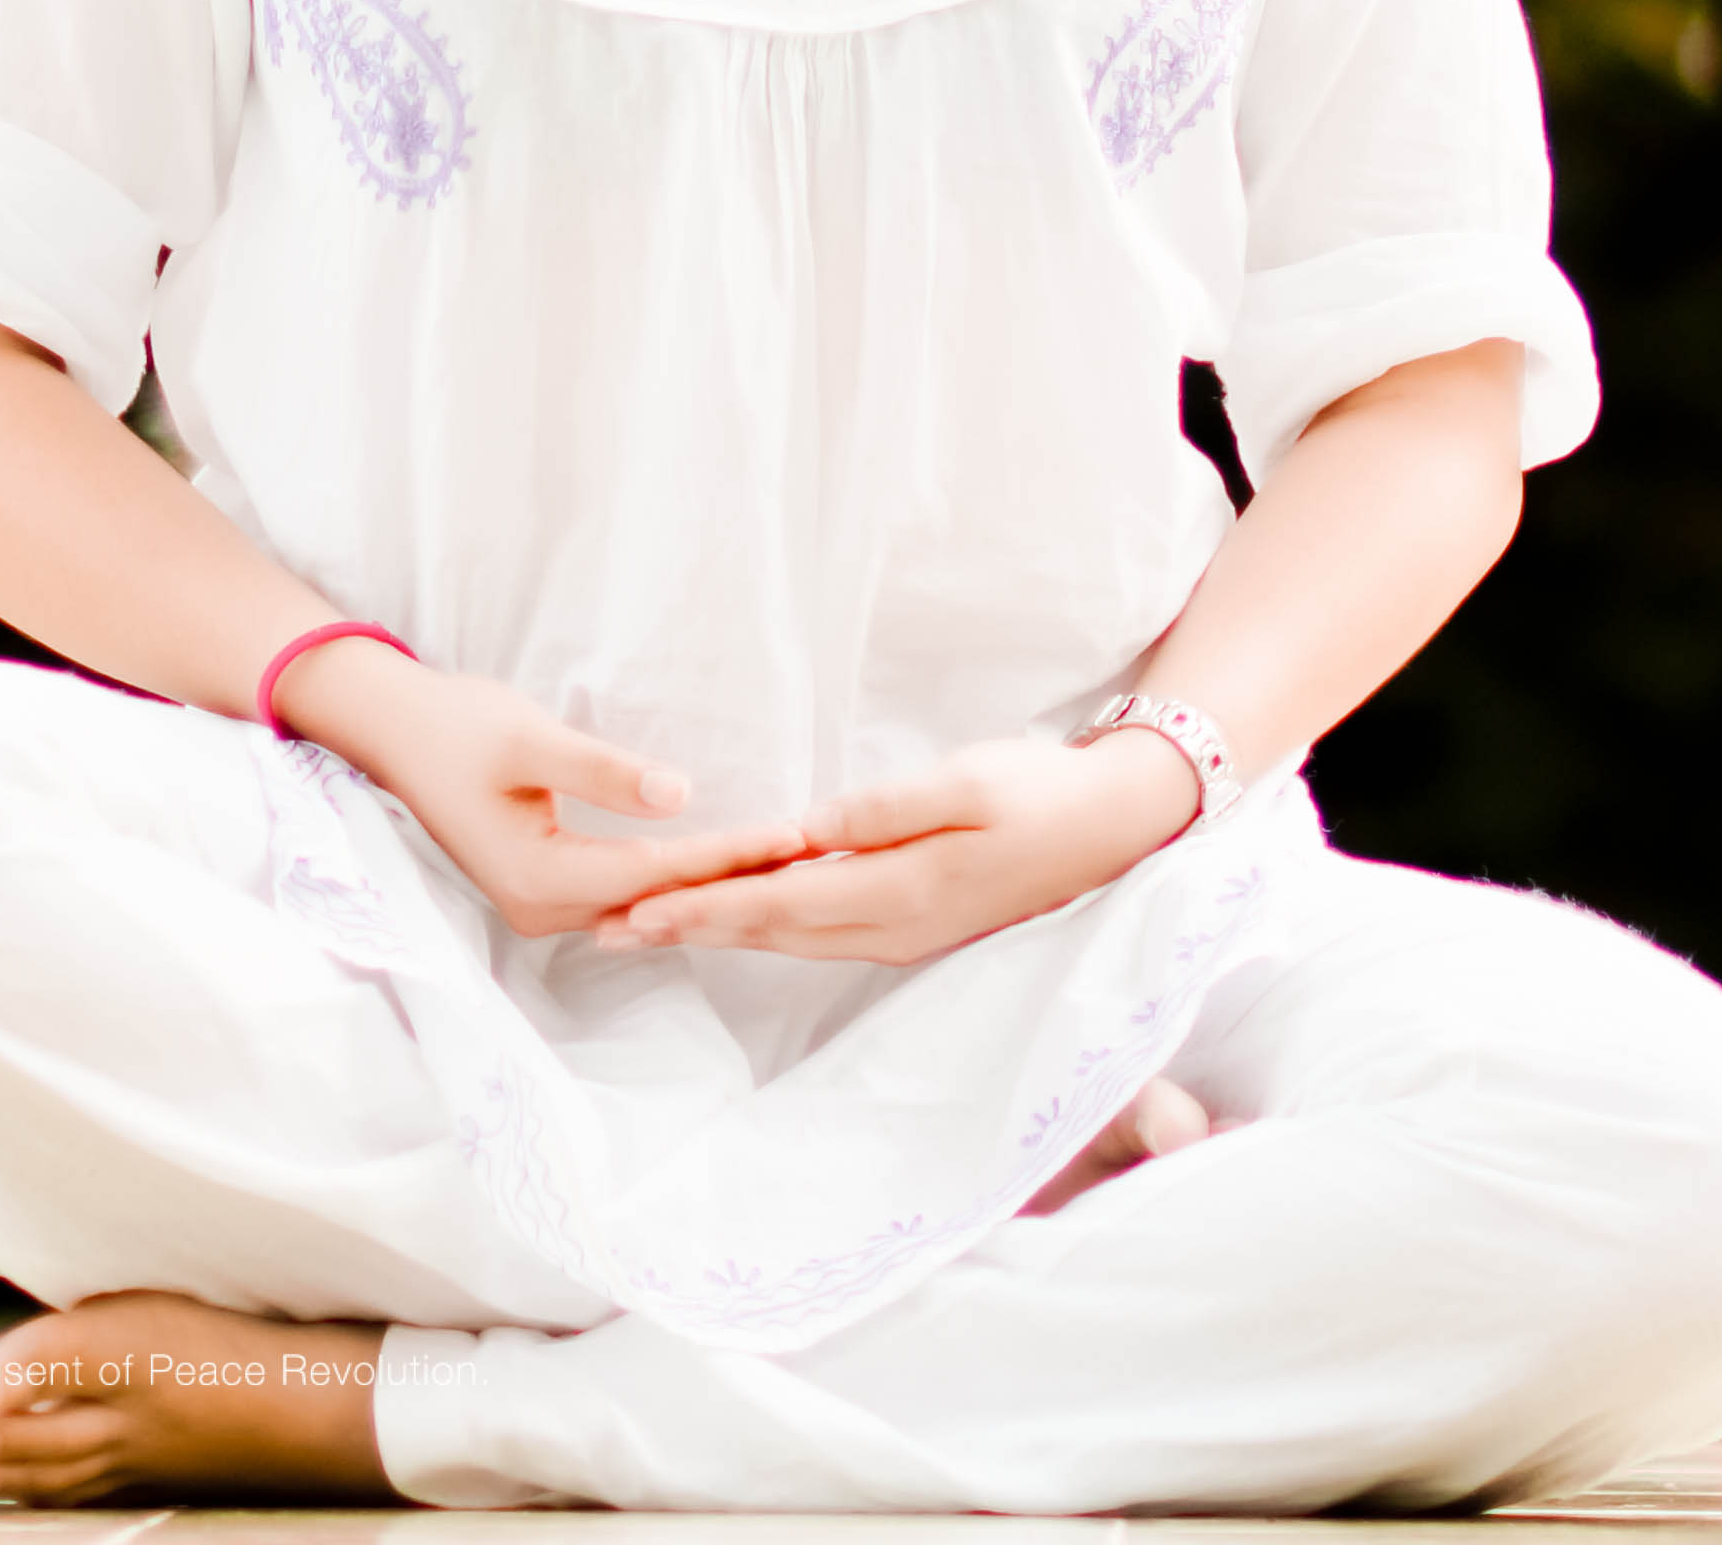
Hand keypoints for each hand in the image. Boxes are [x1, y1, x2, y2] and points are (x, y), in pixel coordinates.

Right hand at [279, 640, 809, 941]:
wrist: (391, 731)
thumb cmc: (457, 726)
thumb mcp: (530, 739)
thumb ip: (604, 770)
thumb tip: (680, 796)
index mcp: (540, 880)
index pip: (658, 874)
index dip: (728, 854)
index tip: (794, 837)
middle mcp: (542, 910)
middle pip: (658, 899)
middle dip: (734, 877)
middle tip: (812, 856)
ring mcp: (541, 906)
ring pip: (646, 901)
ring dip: (710, 882)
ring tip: (785, 863)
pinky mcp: (546, 888)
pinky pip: (626, 892)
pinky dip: (676, 879)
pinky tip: (723, 865)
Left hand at [592, 729, 1198, 965]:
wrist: (1112, 827)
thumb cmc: (1039, 792)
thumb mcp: (967, 784)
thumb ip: (885, 812)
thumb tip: (812, 830)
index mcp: (898, 893)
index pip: (777, 904)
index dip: (703, 908)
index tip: (637, 911)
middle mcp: (891, 928)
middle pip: (769, 933)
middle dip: (688, 931)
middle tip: (610, 932)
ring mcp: (903, 934)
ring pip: (789, 938)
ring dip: (719, 933)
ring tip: (652, 930)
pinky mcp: (913, 923)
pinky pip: (818, 932)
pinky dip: (764, 926)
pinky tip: (737, 919)